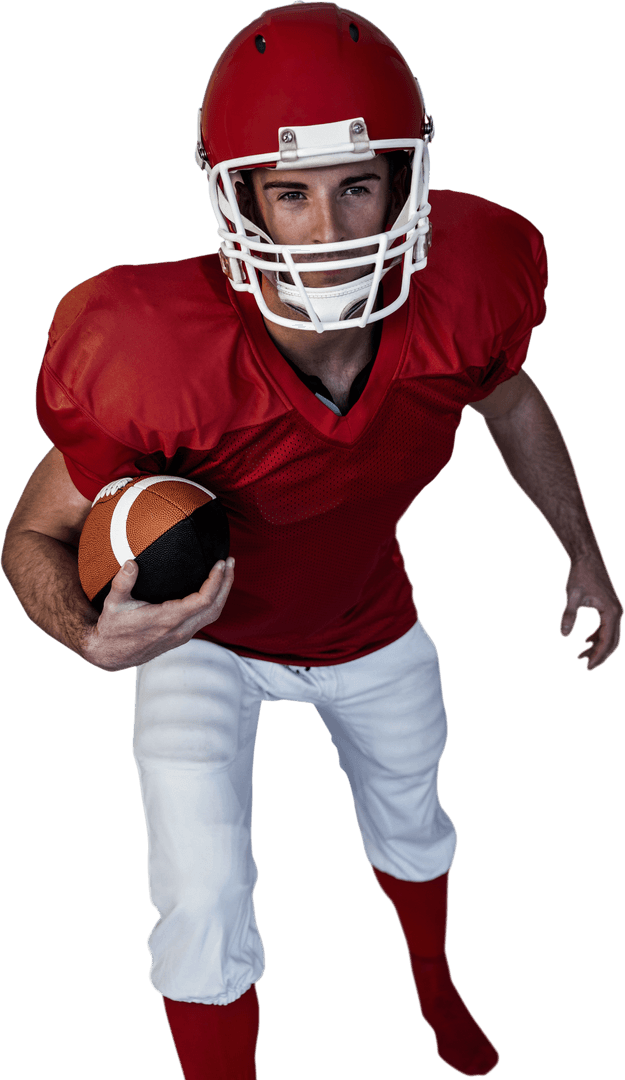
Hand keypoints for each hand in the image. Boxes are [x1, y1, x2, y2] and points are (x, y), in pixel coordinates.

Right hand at [80, 557, 234, 670]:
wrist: (112, 656)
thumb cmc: (112, 629)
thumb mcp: (113, 605)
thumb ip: (122, 583)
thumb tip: (131, 563)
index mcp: (168, 620)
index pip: (203, 600)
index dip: (216, 581)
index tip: (221, 563)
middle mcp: (180, 629)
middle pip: (215, 607)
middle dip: (226, 583)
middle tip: (230, 561)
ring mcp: (183, 635)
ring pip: (212, 614)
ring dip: (223, 593)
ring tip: (227, 572)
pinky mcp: (182, 636)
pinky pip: (205, 619)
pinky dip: (214, 602)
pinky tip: (213, 589)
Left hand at [559, 556, 622, 670]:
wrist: (587, 557)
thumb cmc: (580, 574)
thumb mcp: (572, 596)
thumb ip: (568, 616)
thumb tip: (564, 636)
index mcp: (611, 611)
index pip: (607, 641)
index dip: (597, 656)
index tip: (587, 668)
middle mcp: (617, 611)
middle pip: (612, 642)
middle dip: (600, 656)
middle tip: (586, 668)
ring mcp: (614, 609)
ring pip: (610, 635)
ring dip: (597, 647)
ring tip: (580, 657)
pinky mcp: (609, 607)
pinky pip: (606, 627)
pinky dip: (597, 636)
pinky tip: (585, 642)